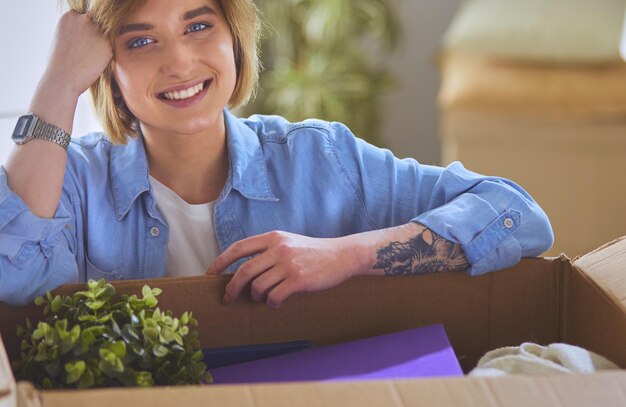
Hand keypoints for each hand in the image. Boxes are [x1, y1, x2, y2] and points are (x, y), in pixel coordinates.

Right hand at [43, 10, 112, 97]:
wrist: (63, 78)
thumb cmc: (60, 62)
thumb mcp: (64, 37)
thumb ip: (76, 29)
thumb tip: (87, 31)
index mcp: (71, 15)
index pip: (85, 17)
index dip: (85, 30)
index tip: (82, 42)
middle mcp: (85, 19)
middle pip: (98, 23)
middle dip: (95, 34)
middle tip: (88, 51)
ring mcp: (97, 30)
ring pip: (106, 36)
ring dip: (102, 45)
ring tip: (90, 58)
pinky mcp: (108, 44)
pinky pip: (111, 48)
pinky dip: (105, 56)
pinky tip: (94, 63)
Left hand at [206, 231, 366, 308]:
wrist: (342, 256)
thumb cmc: (312, 252)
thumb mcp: (288, 242)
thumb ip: (267, 250)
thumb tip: (241, 270)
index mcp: (272, 237)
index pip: (238, 248)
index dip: (220, 261)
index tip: (209, 274)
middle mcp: (278, 248)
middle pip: (244, 271)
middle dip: (232, 288)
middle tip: (228, 299)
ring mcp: (288, 264)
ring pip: (258, 287)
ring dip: (257, 297)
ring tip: (263, 298)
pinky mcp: (298, 280)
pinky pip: (274, 296)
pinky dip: (271, 302)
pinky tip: (276, 302)